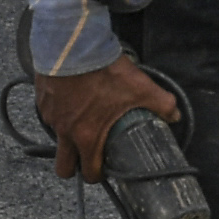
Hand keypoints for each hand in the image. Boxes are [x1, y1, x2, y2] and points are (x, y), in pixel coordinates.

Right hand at [32, 57, 181, 181]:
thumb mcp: (139, 87)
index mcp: (88, 137)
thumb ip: (161, 104)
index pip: (90, 173)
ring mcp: (51, 117)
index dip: (98, 173)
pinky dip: (59, 112)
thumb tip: (175, 115)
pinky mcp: (42, 101)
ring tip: (82, 117)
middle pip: (63, 167)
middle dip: (74, 166)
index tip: (105, 166)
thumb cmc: (104, 70)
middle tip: (87, 153)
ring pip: (56, 138)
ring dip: (67, 135)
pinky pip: (48, 115)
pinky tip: (70, 97)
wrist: (73, 45)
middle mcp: (65, 132)